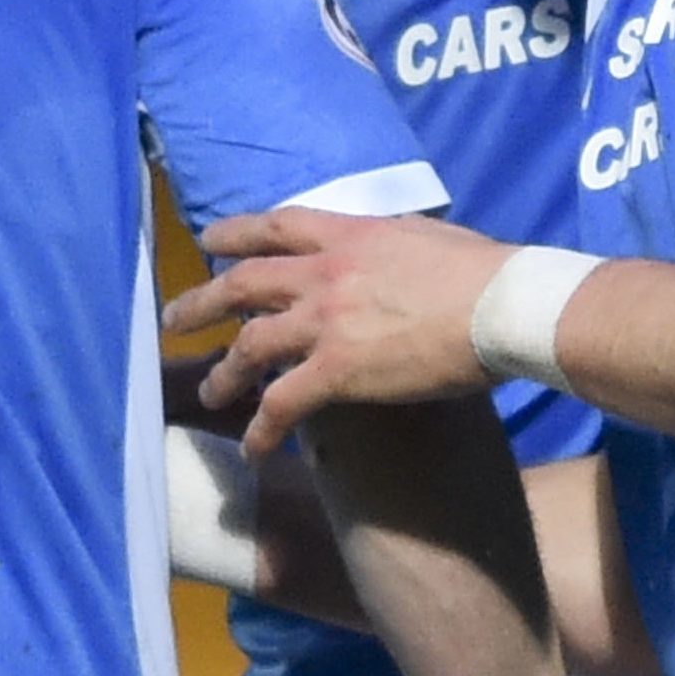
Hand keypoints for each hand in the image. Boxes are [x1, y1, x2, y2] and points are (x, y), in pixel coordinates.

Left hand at [163, 210, 512, 457]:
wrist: (500, 305)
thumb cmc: (481, 269)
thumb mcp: (424, 235)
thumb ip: (390, 241)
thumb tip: (387, 247)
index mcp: (348, 234)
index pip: (276, 226)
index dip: (237, 233)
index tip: (210, 242)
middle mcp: (323, 274)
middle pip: (242, 283)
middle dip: (202, 302)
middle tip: (174, 319)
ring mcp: (324, 322)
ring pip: (250, 345)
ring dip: (223, 370)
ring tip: (209, 390)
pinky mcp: (336, 371)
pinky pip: (282, 404)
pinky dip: (261, 428)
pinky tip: (253, 448)